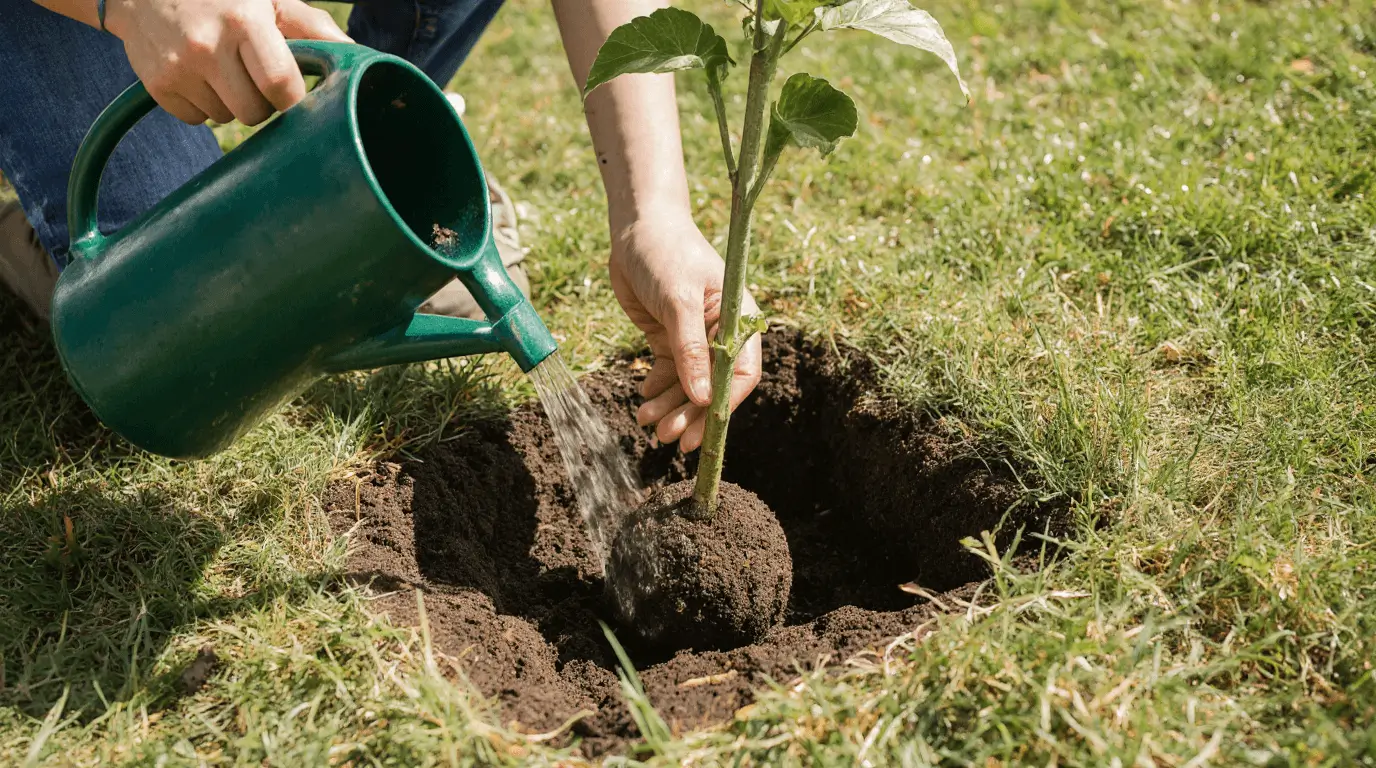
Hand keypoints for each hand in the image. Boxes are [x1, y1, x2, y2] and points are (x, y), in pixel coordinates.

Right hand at [105, 0, 351, 125]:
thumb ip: (312, 27)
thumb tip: (354, 56)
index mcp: (244, 21)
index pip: (281, 85)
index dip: (293, 97)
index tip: (293, 91)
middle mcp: (208, 45)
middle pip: (256, 113)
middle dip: (262, 101)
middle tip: (254, 74)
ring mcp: (179, 68)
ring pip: (227, 118)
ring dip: (232, 102)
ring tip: (223, 69)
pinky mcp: (158, 86)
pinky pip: (197, 119)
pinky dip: (203, 104)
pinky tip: (198, 75)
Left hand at [610, 210, 762, 451]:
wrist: (636, 228)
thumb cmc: (666, 253)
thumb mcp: (678, 300)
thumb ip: (691, 349)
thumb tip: (704, 398)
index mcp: (738, 318)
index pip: (741, 372)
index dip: (724, 405)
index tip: (702, 432)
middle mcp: (721, 331)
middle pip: (713, 385)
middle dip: (691, 414)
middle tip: (667, 437)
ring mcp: (695, 336)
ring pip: (688, 384)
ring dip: (670, 406)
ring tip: (646, 422)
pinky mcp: (670, 336)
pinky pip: (669, 372)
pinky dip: (657, 389)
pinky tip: (644, 398)